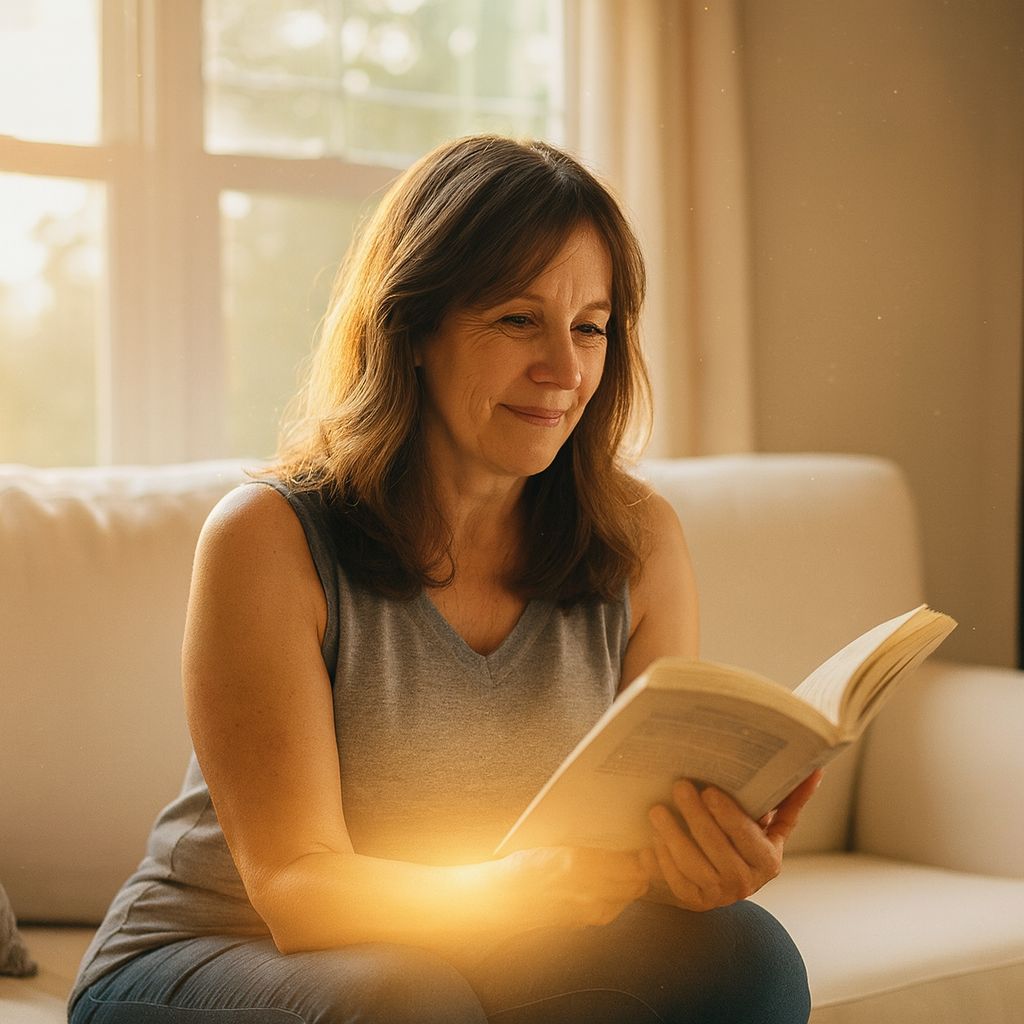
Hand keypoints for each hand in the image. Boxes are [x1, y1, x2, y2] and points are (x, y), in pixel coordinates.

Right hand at [493, 845, 649, 930]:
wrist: (506, 897)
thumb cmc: (528, 865)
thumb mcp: (559, 847)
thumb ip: (591, 850)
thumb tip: (620, 846)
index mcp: (579, 862)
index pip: (628, 862)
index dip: (641, 855)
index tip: (643, 847)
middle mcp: (586, 888)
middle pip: (635, 882)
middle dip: (642, 870)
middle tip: (643, 857)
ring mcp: (586, 908)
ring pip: (628, 896)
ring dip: (633, 884)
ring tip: (629, 871)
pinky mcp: (584, 921)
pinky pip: (613, 909)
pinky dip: (619, 898)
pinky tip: (612, 888)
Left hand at [642, 770, 822, 910]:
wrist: (734, 884)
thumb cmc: (752, 843)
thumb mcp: (774, 827)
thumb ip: (792, 801)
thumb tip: (816, 771)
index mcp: (767, 862)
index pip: (746, 837)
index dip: (727, 814)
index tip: (709, 790)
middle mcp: (744, 883)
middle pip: (715, 847)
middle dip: (695, 816)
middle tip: (679, 786)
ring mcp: (717, 895)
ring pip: (690, 865)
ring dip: (671, 836)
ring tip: (656, 810)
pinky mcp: (693, 902)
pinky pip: (673, 881)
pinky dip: (660, 860)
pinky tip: (650, 839)